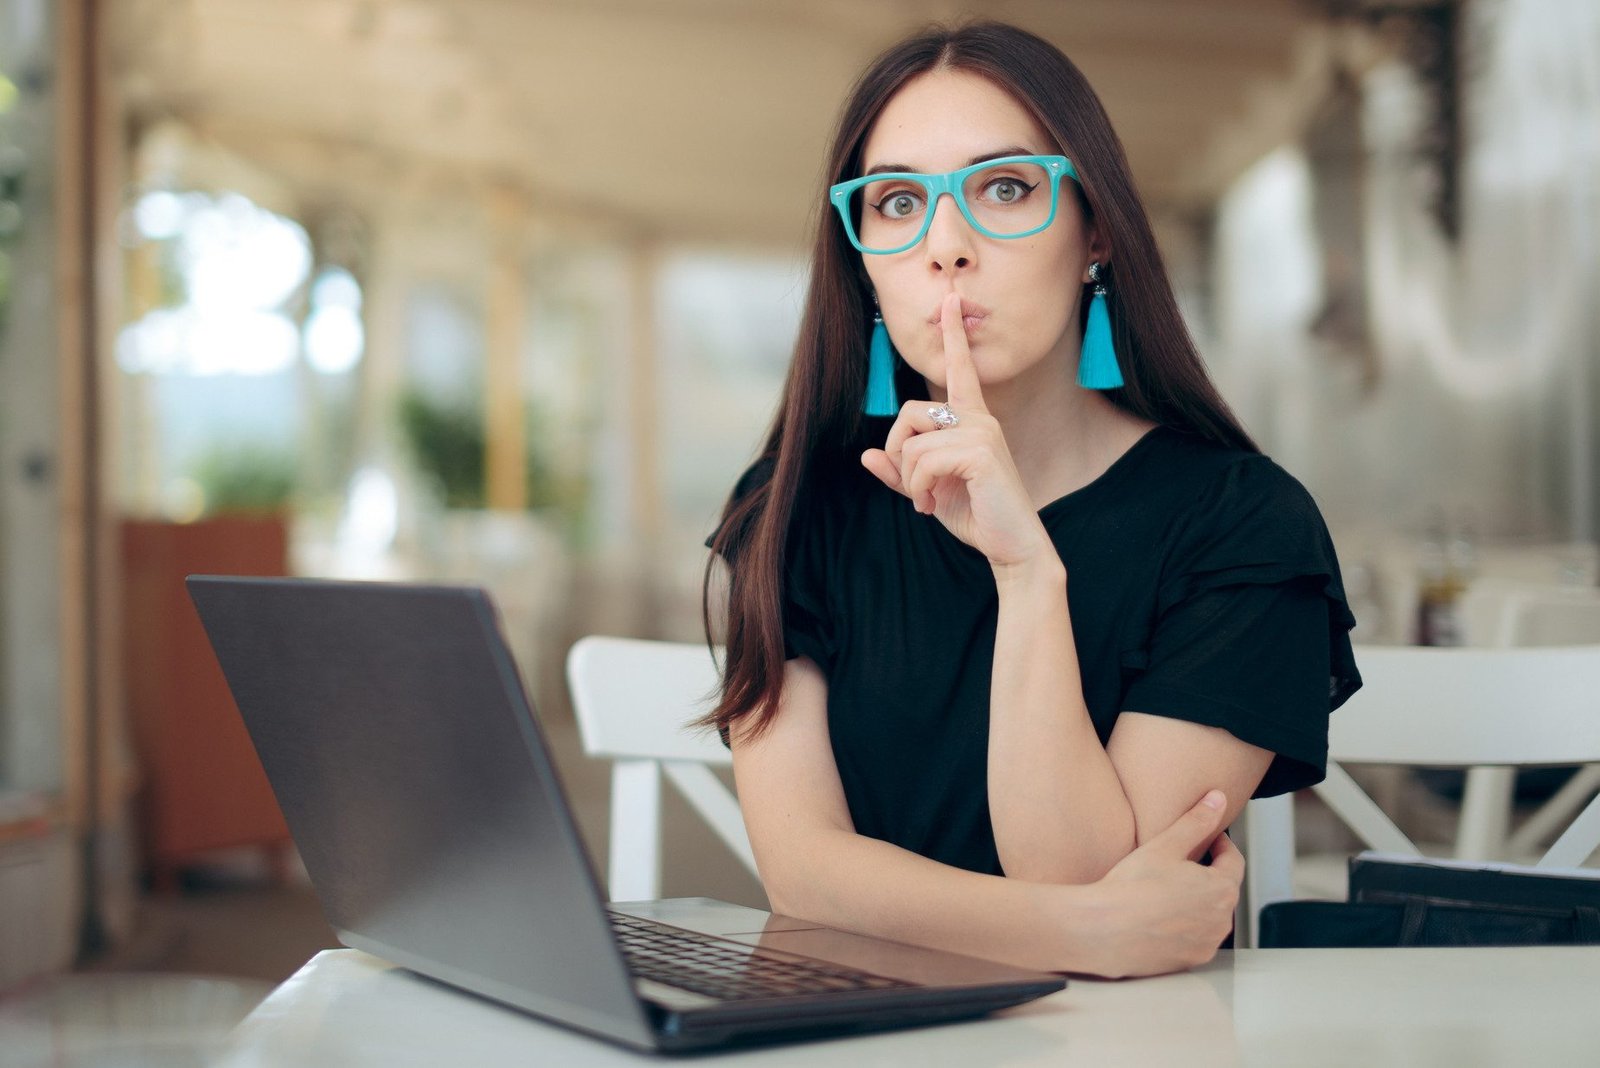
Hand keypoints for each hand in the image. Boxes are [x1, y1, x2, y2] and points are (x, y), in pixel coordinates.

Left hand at [859, 292, 1052, 569]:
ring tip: (928, 502)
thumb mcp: (928, 492)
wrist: (1011, 546)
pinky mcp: (980, 452)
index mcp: (971, 420)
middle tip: (914, 488)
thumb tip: (866, 455)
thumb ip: (900, 473)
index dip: (953, 335)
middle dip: (897, 453)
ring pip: (912, 443)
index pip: (960, 370)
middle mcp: (979, 418)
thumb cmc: (975, 515)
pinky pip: (923, 460)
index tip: (950, 298)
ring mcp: (982, 432)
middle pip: (908, 413)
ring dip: (910, 480)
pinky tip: (933, 507)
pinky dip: (919, 488)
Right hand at [1077, 790, 1243, 978]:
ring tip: (1166, 890)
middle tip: (1181, 863)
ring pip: (1207, 916)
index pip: (1234, 861)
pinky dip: (1182, 927)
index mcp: (1221, 889)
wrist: (1100, 931)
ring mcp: (1206, 945)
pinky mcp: (1188, 962)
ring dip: (1195, 902)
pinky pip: (1193, 939)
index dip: (1222, 844)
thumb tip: (1218, 800)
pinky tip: (1158, 917)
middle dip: (1206, 874)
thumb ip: (1196, 821)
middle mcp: (1221, 921)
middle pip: (1221, 890)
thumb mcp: (1165, 846)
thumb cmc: (1131, 888)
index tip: (1210, 838)